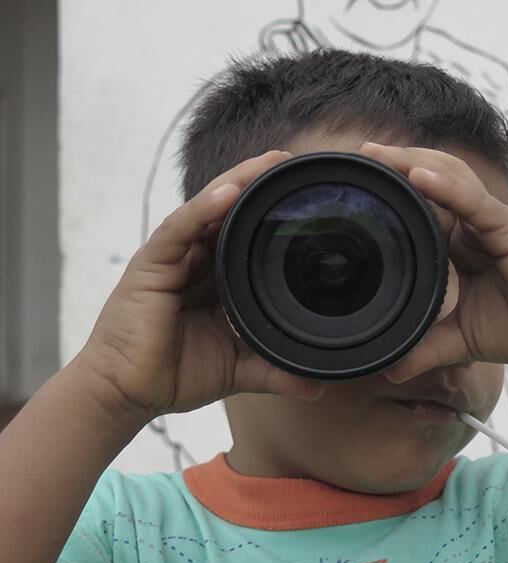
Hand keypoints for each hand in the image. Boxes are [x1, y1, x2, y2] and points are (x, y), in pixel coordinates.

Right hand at [78, 151, 325, 422]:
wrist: (129, 394)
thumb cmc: (176, 374)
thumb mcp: (238, 368)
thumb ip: (276, 370)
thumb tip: (319, 384)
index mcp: (216, 278)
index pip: (246, 234)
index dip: (272, 213)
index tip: (309, 196)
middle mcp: (195, 260)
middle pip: (229, 212)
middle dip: (259, 184)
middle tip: (294, 163)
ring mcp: (172, 258)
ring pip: (207, 210)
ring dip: (237, 183)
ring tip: (270, 163)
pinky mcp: (151, 264)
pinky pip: (179, 229)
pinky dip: (202, 209)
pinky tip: (227, 193)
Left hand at [359, 142, 507, 382]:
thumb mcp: (461, 340)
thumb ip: (426, 349)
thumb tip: (390, 371)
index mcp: (458, 244)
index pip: (421, 205)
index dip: (392, 190)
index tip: (357, 184)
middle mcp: (472, 226)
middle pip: (432, 180)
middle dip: (397, 164)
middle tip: (362, 155)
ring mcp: (491, 224)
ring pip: (450, 179)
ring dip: (414, 164)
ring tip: (381, 156)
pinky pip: (474, 203)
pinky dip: (447, 188)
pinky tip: (420, 177)